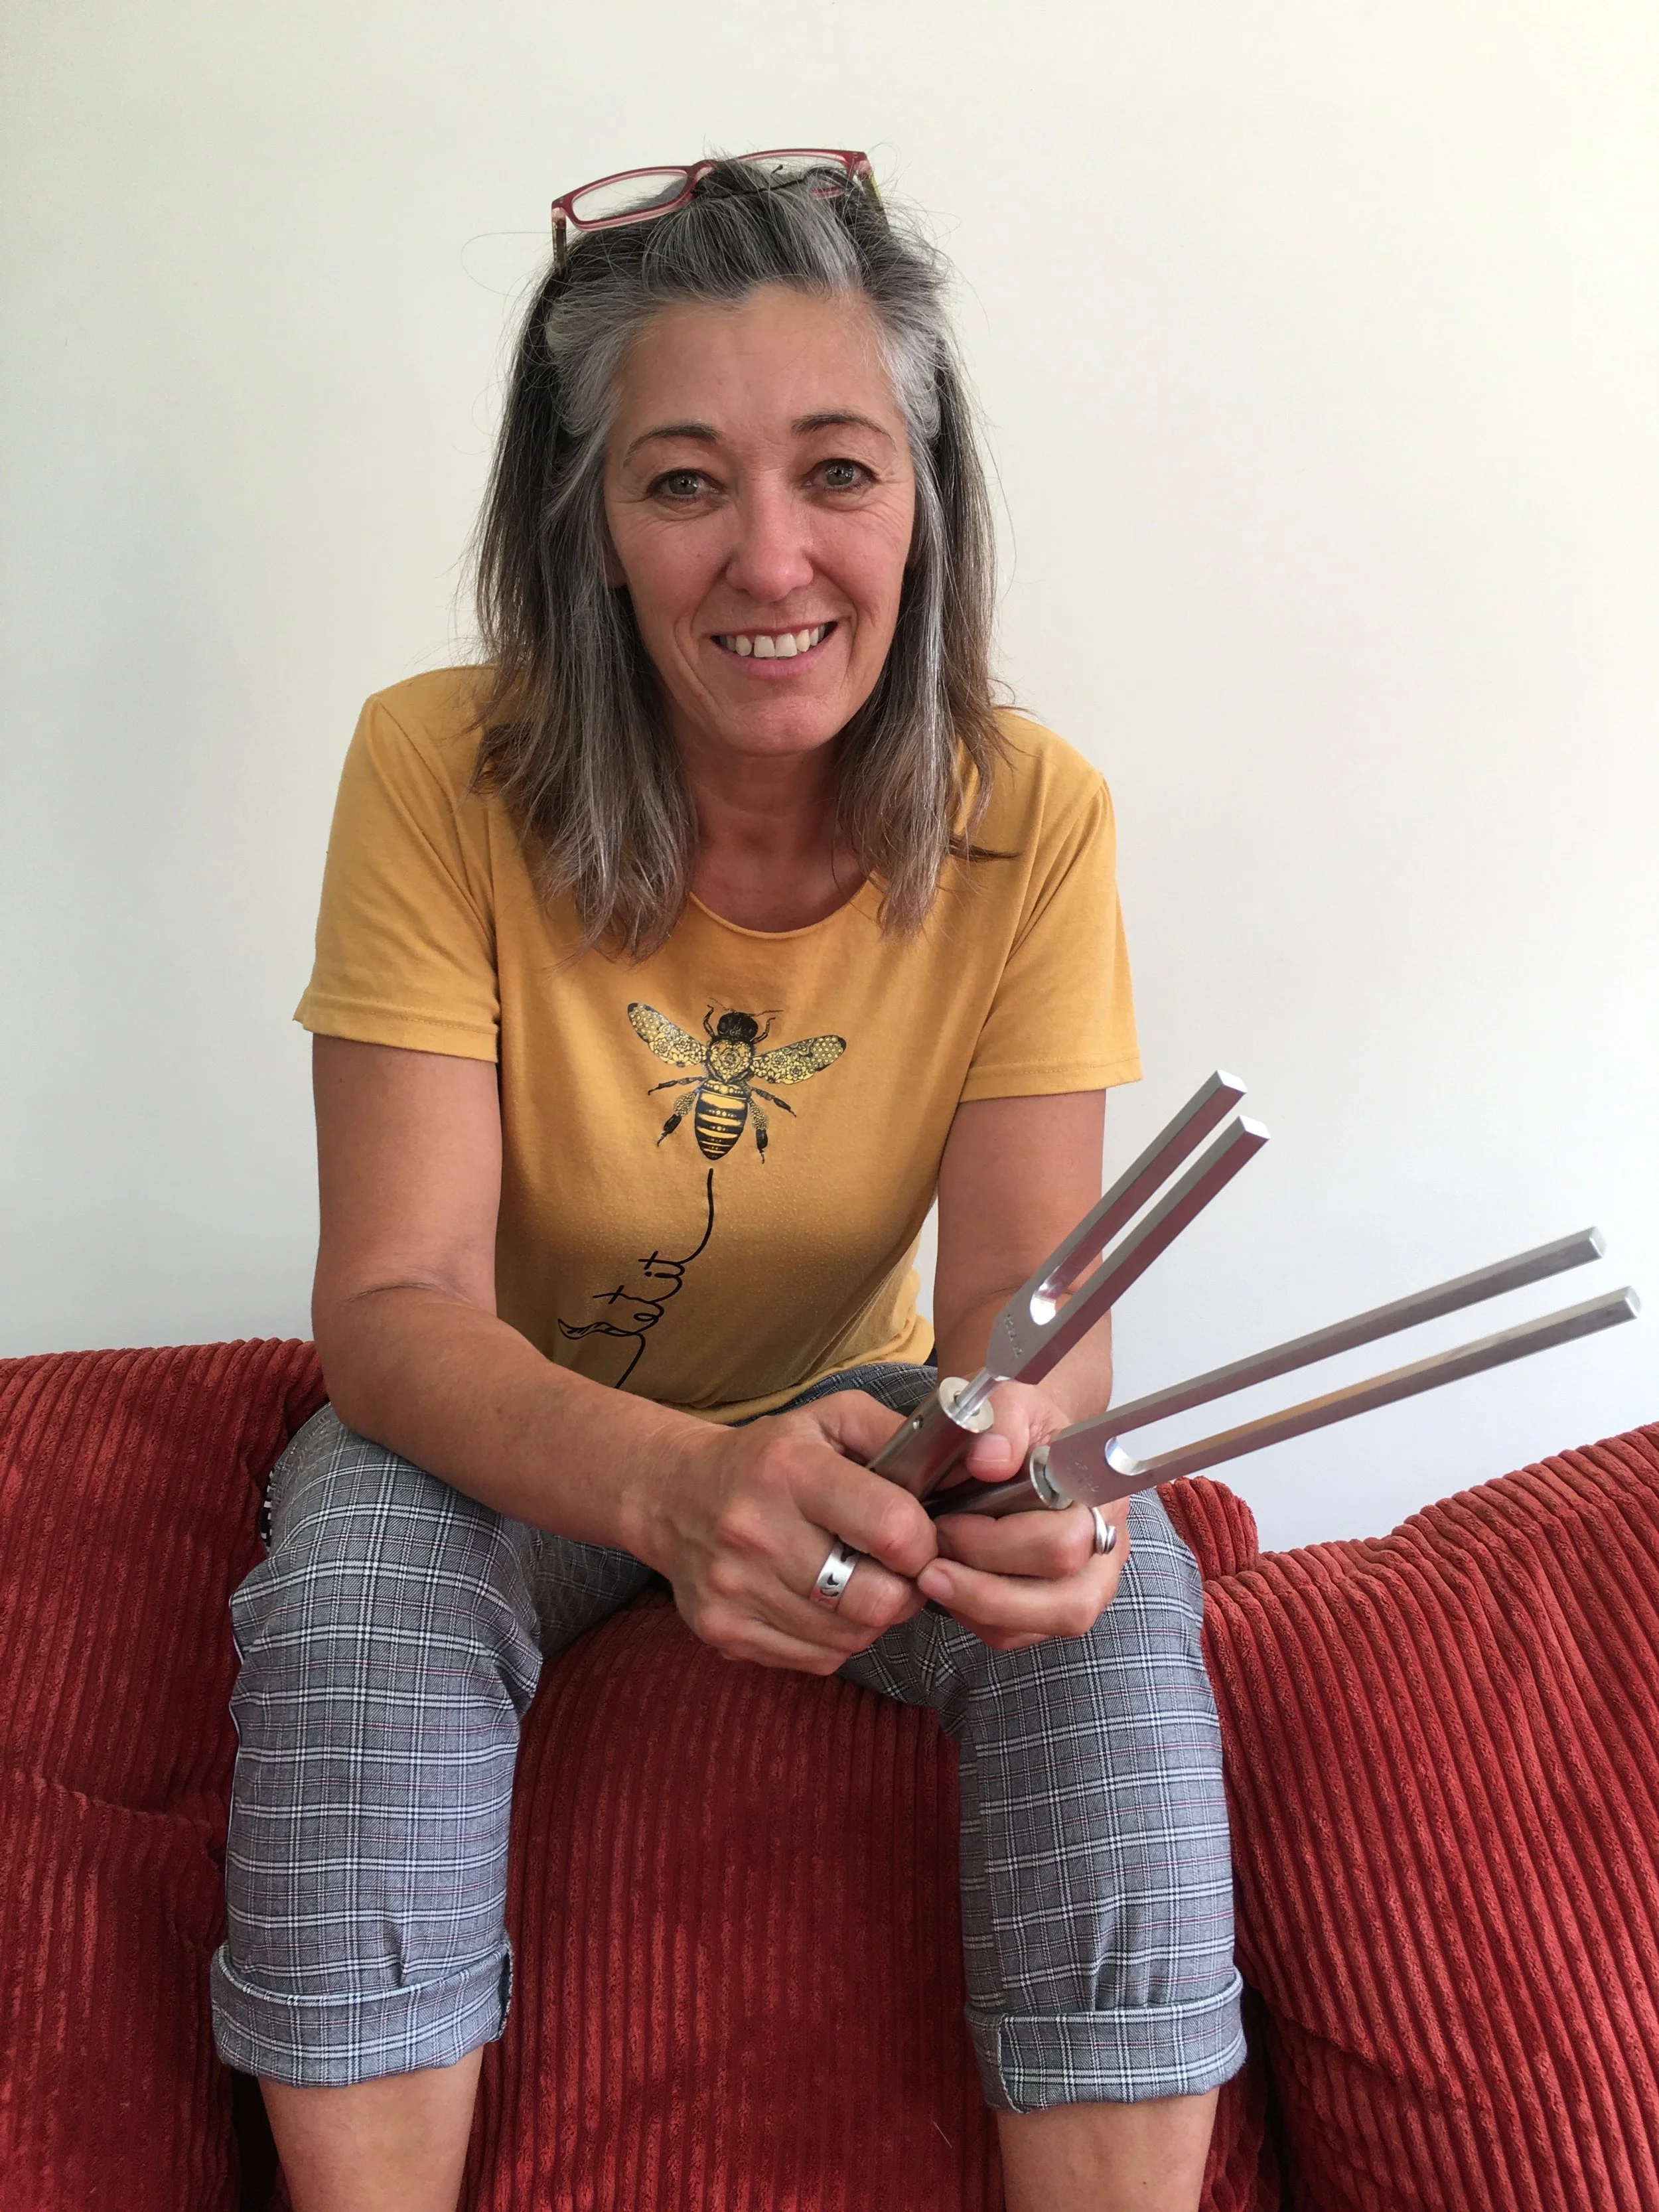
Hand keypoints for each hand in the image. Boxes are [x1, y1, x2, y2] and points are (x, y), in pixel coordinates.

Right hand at [651, 1392, 938, 1674]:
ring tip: (858, 1580)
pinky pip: (818, 1659)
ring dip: (872, 1615)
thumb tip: (973, 1459)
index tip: (919, 1536)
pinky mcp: (725, 1632)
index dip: (925, 1542)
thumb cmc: (770, 1457)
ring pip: (852, 1638)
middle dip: (905, 1589)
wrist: (673, 1496)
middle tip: (897, 1569)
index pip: (893, 1530)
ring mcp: (736, 1589)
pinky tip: (822, 1603)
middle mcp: (756, 1532)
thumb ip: (900, 1435)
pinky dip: (835, 1638)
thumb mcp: (831, 1419)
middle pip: (878, 1601)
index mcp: (788, 1471)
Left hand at [918, 1380, 1128, 1652]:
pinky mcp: (1051, 1609)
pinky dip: (975, 1616)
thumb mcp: (1008, 1401)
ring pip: (1042, 1625)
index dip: (1004, 1543)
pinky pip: (1016, 1635)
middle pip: (1065, 1598)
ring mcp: (1086, 1585)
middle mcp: (1106, 1548)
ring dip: (976, 1606)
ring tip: (928, 1575)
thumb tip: (989, 1459)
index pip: (1069, 1541)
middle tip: (929, 1552)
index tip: (947, 1522)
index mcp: (1100, 1495)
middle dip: (984, 1581)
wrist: (1015, 1440)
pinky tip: (946, 1584)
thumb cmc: (1015, 1426)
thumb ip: (1001, 1418)